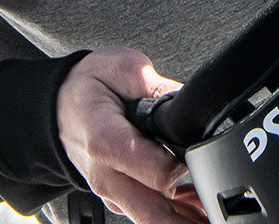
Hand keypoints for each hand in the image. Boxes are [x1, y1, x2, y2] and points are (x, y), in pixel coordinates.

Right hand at [57, 47, 206, 222]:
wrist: (58, 106)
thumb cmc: (89, 86)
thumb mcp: (125, 69)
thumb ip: (160, 89)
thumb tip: (191, 104)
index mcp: (106, 142)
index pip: (154, 173)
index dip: (185, 168)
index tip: (202, 156)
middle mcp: (107, 177)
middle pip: (156, 213)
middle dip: (191, 218)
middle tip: (221, 211)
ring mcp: (111, 193)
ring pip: (153, 220)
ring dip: (187, 219)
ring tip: (216, 212)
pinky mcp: (117, 198)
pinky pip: (149, 215)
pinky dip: (176, 216)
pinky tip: (200, 208)